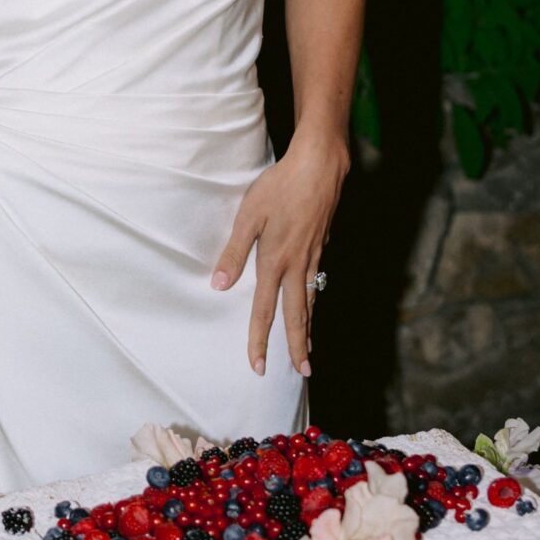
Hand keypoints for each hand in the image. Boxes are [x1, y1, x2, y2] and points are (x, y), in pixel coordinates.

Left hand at [208, 128, 349, 379]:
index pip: (263, 310)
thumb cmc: (279, 186)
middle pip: (297, 315)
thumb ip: (234, 252)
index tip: (257, 366)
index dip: (259, 340)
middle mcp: (297, 265)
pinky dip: (314, 301)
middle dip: (298, 347)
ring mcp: (313, 257)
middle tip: (302, 373)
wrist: (319, 166)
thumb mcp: (248, 216)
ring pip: (311, 301)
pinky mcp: (322, 246)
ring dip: (309, 328)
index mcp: (274, 260)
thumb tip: (218, 286)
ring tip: (309, 350)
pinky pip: (317, 282)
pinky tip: (312, 304)